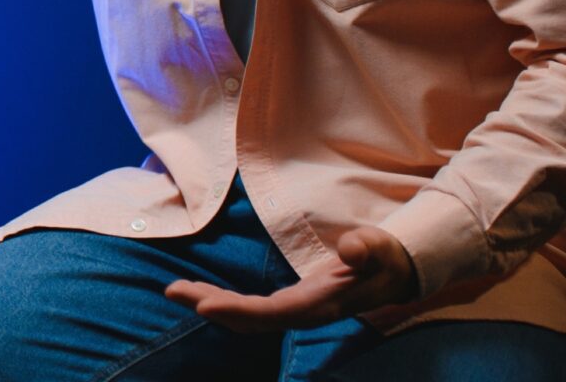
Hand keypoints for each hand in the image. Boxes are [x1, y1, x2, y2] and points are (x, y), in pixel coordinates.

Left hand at [163, 225, 417, 331]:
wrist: (393, 273)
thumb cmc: (384, 258)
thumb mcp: (381, 247)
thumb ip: (367, 248)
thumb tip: (352, 250)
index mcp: (321, 304)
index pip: (273, 313)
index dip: (238, 311)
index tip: (204, 306)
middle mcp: (303, 312)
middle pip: (250, 318)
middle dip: (211, 305)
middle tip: (172, 291)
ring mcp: (295, 310)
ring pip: (246, 315)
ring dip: (210, 303)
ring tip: (175, 290)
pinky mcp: (290, 303)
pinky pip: (250, 308)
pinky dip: (223, 300)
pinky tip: (201, 293)